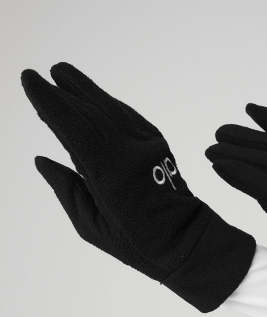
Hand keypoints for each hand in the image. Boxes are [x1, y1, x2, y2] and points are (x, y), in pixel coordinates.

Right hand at [22, 63, 254, 310]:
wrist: (186, 239)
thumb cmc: (136, 243)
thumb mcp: (91, 227)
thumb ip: (66, 190)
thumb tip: (42, 160)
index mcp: (110, 175)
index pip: (72, 127)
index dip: (49, 102)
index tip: (29, 80)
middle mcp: (129, 152)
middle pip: (90, 111)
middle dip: (62, 92)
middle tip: (39, 76)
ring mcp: (147, 144)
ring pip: (109, 107)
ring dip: (84, 89)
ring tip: (61, 74)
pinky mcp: (158, 142)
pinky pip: (127, 114)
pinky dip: (107, 102)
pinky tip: (92, 96)